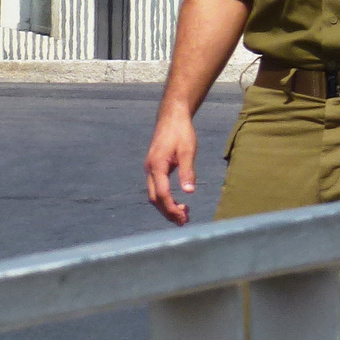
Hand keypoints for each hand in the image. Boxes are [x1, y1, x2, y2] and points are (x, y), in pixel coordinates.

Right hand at [144, 107, 197, 224]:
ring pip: (155, 194)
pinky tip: (177, 203)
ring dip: (167, 206)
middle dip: (168, 211)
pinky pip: (157, 187)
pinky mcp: (154, 167)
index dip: (171, 208)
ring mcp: (150, 169)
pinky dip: (165, 198)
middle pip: (155, 198)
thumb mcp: (188, 151)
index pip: (162, 194)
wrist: (172, 117)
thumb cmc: (181, 132)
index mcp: (157, 166)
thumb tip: (189, 192)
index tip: (183, 217)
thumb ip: (187, 171)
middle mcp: (150, 169)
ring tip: (182, 216)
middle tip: (183, 222)